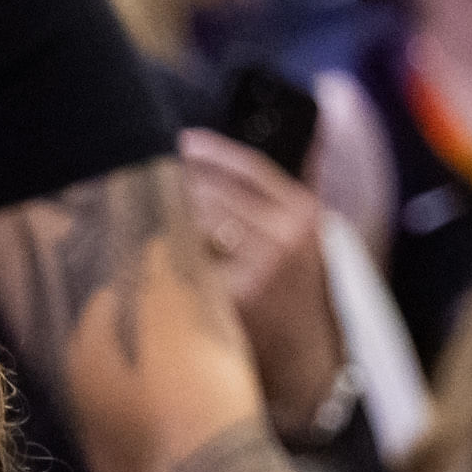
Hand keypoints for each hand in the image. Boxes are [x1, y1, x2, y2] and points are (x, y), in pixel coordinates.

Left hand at [176, 125, 348, 430]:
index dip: (211, 153)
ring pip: (197, 225)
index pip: (249, 169)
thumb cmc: (300, 292)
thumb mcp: (314, 232)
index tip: (182, 143)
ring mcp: (259, 271)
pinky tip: (156, 255)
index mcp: (303, 214)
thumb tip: (324, 107)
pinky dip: (171, 256)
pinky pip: (190, 264)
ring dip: (170, 217)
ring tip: (147, 214)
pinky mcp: (234, 301)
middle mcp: (285, 239)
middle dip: (180, 187)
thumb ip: (308, 175)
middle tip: (148, 179)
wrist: (309, 363)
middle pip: (214, 194)